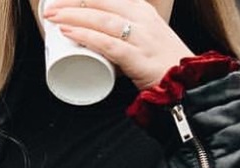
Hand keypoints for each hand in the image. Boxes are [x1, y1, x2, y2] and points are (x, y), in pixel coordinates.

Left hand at [42, 0, 193, 90]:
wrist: (189, 88)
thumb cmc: (166, 68)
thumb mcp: (148, 41)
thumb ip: (128, 37)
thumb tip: (102, 43)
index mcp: (143, 11)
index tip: (64, 0)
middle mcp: (143, 18)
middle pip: (100, 3)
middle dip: (71, 3)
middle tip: (50, 9)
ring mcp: (141, 37)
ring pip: (101, 20)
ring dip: (73, 17)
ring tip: (52, 18)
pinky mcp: (138, 57)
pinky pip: (107, 44)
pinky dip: (86, 37)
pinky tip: (69, 33)